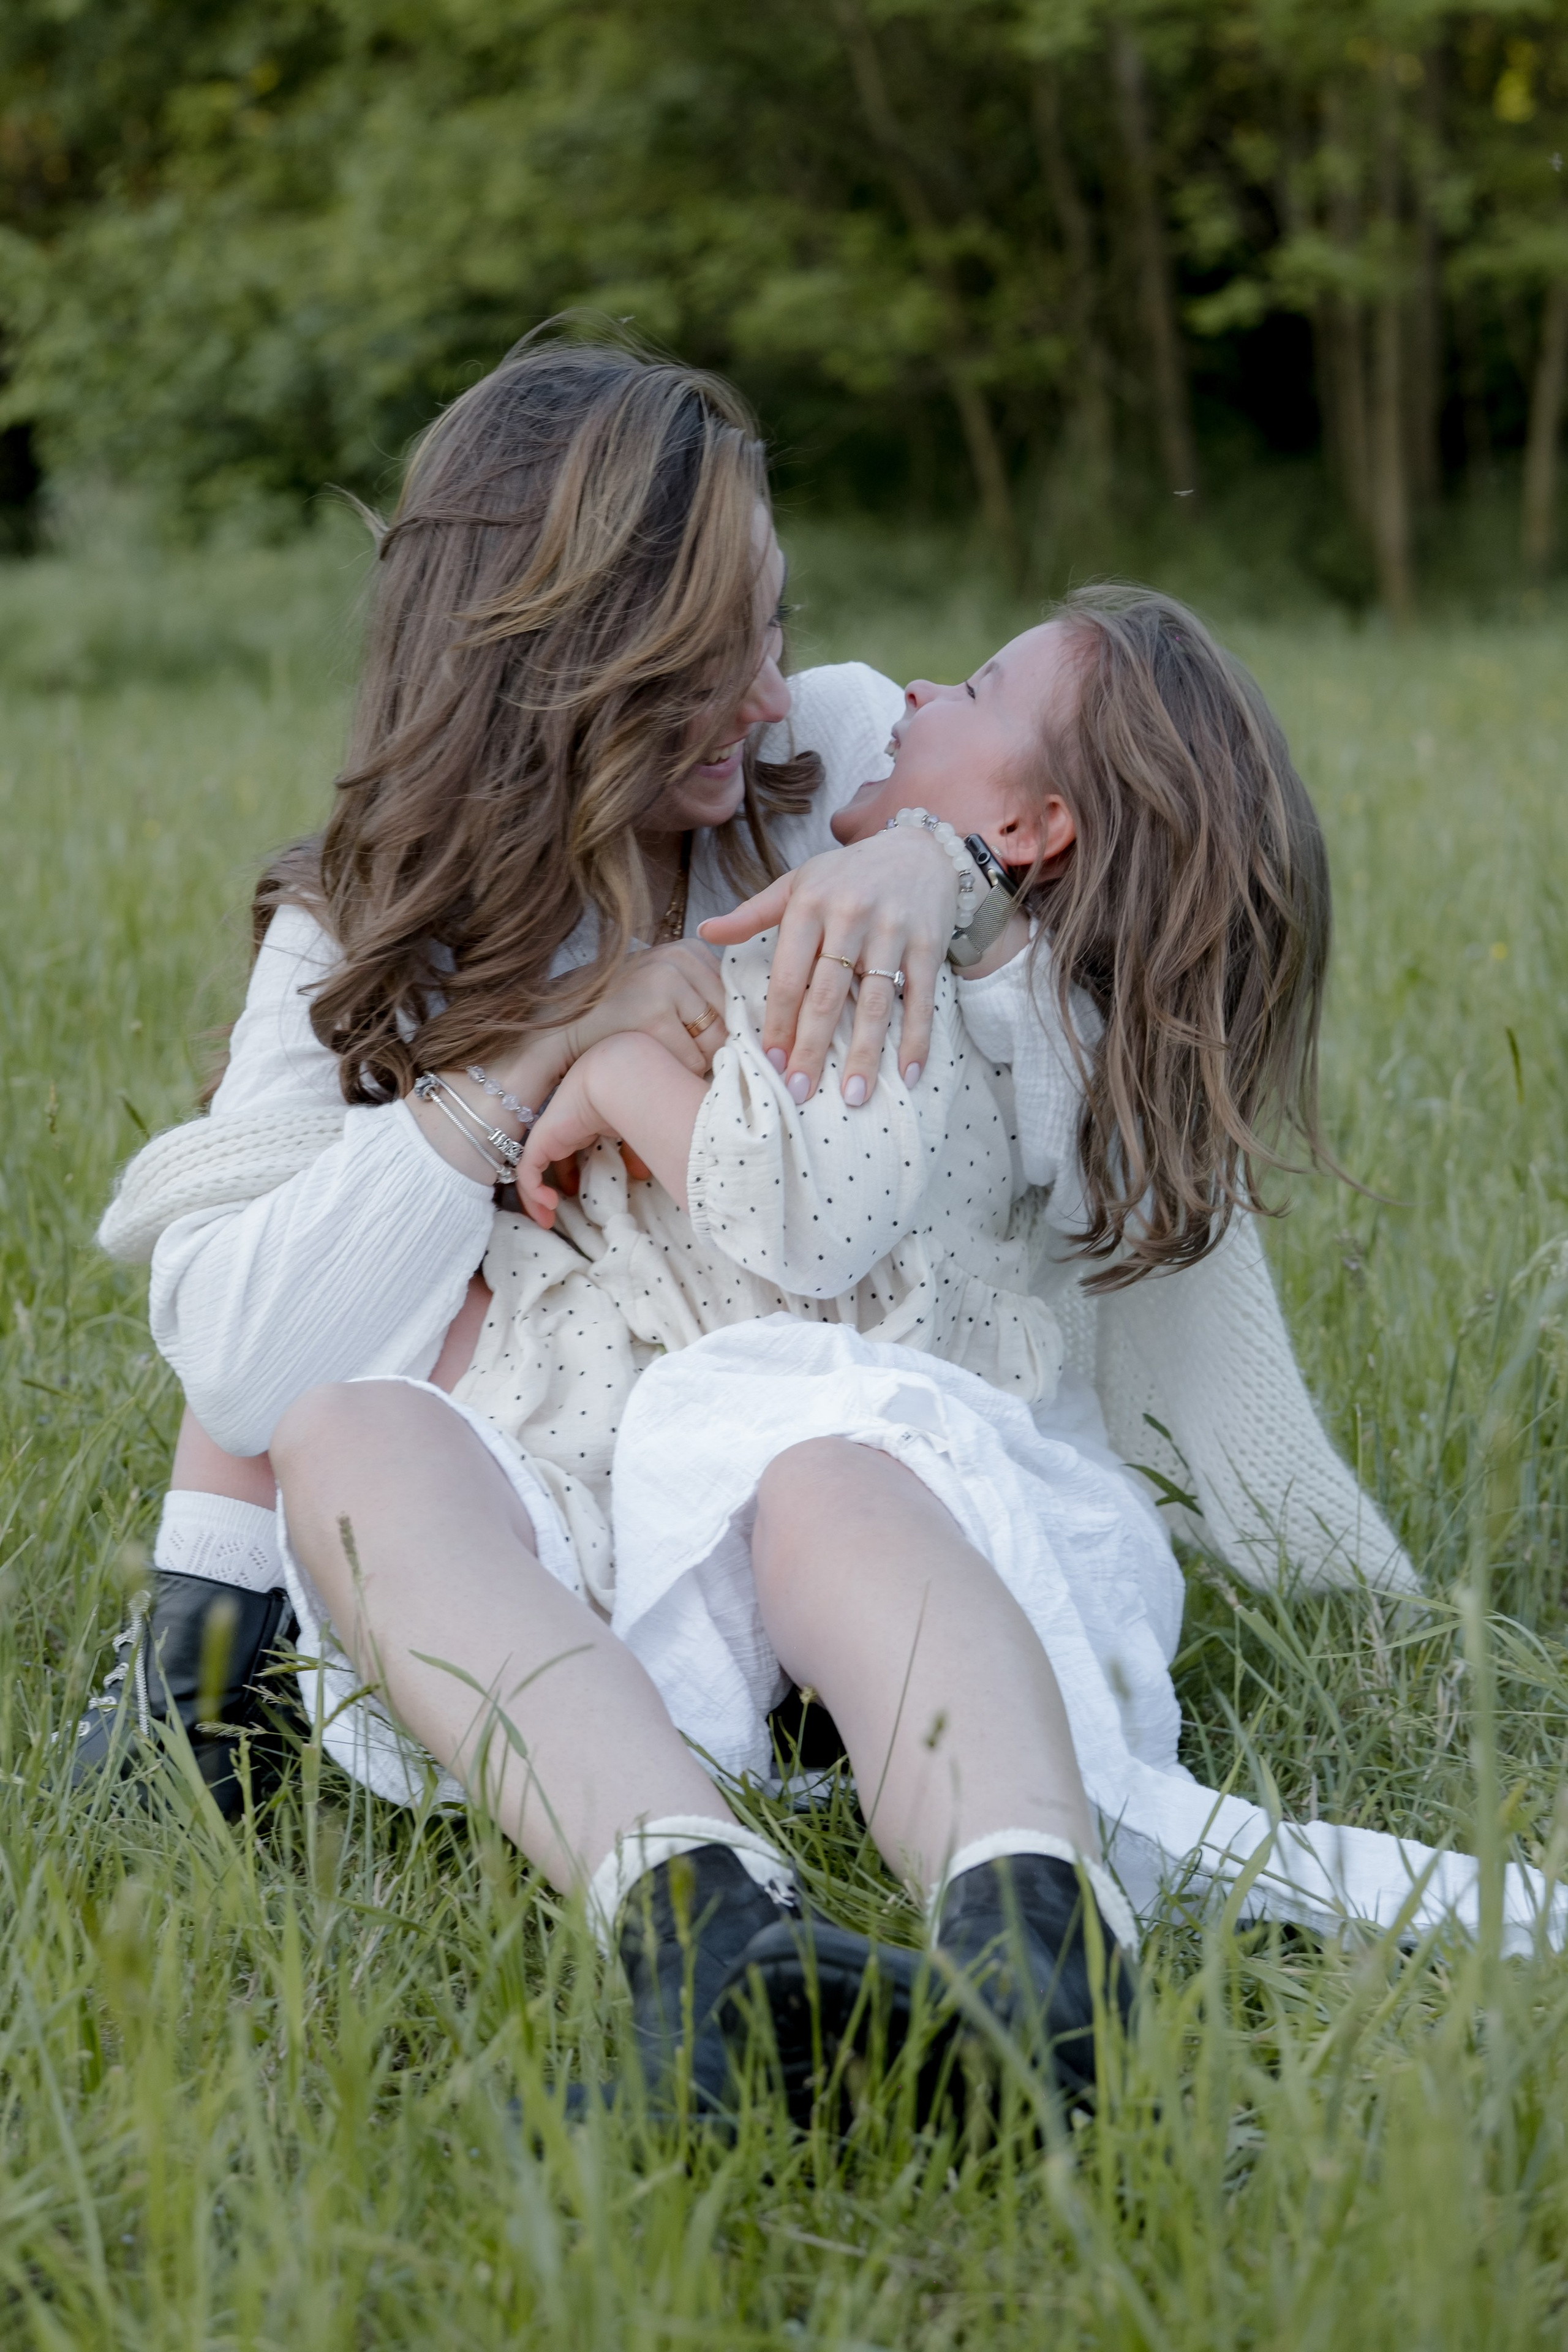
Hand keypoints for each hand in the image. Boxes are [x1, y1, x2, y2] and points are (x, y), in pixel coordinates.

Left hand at [517, 1034, 705, 1227]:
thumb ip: (636, 1151)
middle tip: (559, 1210)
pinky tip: (549, 1207)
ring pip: (533, 1168)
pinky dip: (533, 1193)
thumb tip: (641, 1174)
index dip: (576, 1172)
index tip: (583, 1195)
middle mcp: (566, 1125)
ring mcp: (552, 1131)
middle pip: (551, 1158)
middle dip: (553, 1186)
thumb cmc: (639, 1097)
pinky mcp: (542, 1140)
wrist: (623, 1077)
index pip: (574, 1147)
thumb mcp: (640, 1132)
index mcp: (588, 1119)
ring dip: (537, 1197)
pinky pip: (527, 1172)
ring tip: (548, 1220)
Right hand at [560, 939, 725, 1076]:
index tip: (699, 1039)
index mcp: (691, 949)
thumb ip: (707, 998)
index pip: (738, 1001)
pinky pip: (691, 1060)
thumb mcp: (668, 988)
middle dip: (714, 1048)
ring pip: (715, 1044)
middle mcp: (681, 958)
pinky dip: (676, 1072)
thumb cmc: (621, 1013)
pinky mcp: (653, 1014)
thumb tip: (757, 1031)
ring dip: (696, 1062)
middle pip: (730, 1022)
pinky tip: (650, 1061)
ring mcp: (666, 983)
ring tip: (663, 1053)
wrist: (562, 1025)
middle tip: (678, 1051)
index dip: (726, 1029)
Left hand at [699, 828, 955, 1102]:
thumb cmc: (847, 874)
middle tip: (800, 1091)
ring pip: (874, 1003)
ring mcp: (892, 931)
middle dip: (812, 1048)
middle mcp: (850, 916)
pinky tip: (907, 1074)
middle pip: (827, 995)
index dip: (779, 1022)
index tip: (770, 1062)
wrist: (920, 849)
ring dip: (864, 1054)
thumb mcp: (797, 883)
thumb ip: (752, 913)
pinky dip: (915, 1039)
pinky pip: (920, 999)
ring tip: (852, 1097)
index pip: (788, 975)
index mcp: (809, 905)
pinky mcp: (929, 944)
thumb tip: (704, 930)